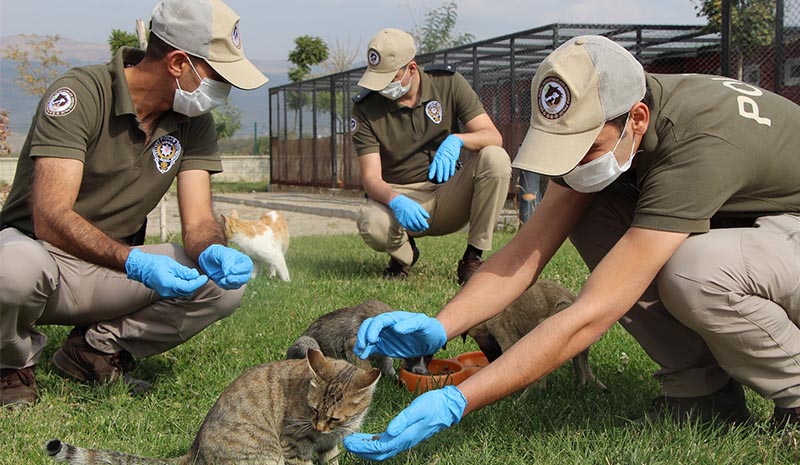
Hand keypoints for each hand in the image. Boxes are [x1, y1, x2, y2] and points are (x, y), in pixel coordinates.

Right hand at [125, 248, 207, 297]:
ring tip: (194, 276)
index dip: (198, 283)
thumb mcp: (172, 264)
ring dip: (191, 286)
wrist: (141, 267)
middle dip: (196, 284)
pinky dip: (185, 286)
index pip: (188, 287)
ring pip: (184, 293)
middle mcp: (166, 291)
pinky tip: (186, 279)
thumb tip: (195, 276)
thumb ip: (184, 272)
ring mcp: (165, 293)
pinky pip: (179, 292)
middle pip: (187, 291)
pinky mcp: (165, 293)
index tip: (204, 278)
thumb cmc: (155, 263)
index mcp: (168, 283)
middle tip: (201, 277)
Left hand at [197, 244, 253, 288]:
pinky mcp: (229, 284)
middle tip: (228, 278)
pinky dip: (225, 285)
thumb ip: (227, 261)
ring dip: (230, 283)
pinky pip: (229, 287)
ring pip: (238, 284)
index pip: (247, 267)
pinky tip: (221, 281)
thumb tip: (229, 273)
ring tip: (222, 280)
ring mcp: (237, 278)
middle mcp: (243, 270)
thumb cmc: (217, 253)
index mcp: (244, 260)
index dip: (240, 269)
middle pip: (245, 278)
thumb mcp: (221, 253)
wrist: (208, 259)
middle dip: (237, 279)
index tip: (231, 270)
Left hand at [344, 385, 466, 460]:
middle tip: (347, 443)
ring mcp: (406, 439)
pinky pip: (388, 444)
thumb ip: (402, 421)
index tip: (349, 442)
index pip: (378, 447)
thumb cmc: (434, 405)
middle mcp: (404, 441)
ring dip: (367, 447)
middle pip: (378, 453)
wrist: (449, 406)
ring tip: (355, 441)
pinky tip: (370, 437)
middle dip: (361, 450)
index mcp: (405, 436)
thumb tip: (388, 432)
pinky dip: (376, 442)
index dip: (362, 446)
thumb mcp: (417, 409)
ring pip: (382, 449)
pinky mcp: (407, 435)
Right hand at [354, 310, 445, 359]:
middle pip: (369, 326)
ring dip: (361, 343)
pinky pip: (371, 347)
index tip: (372, 339)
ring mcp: (384, 336)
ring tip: (360, 353)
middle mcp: (386, 326)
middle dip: (363, 335)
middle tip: (362, 346)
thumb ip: (411, 324)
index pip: (379, 320)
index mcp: (394, 318)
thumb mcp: (423, 324)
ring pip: (367, 337)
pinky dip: (365, 351)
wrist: (432, 339)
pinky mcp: (384, 346)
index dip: (373, 329)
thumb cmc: (429, 328)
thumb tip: (396, 328)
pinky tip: (362, 356)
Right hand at [388, 195, 429, 231]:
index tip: (427, 227)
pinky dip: (411, 229)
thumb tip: (428, 217)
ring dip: (416, 229)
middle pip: (416, 224)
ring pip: (411, 226)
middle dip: (420, 227)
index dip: (424, 224)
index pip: (421, 219)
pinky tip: (413, 229)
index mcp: (415, 211)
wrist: (399, 203)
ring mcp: (405, 218)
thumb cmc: (410, 204)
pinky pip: (407, 226)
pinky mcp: (401, 221)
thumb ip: (423, 212)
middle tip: (423, 229)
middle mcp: (410, 215)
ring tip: (419, 230)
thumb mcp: (417, 206)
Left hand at [428, 134, 462, 182]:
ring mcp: (447, 157)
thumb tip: (430, 168)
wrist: (453, 141)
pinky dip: (451, 169)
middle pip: (440, 167)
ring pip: (446, 166)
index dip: (432, 171)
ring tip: (445, 179)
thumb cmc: (444, 149)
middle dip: (439, 174)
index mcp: (437, 157)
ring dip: (445, 173)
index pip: (434, 165)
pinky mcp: (453, 157)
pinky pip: (452, 164)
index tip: (430, 177)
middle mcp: (441, 157)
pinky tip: (451, 174)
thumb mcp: (439, 154)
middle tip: (439, 180)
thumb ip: (435, 162)